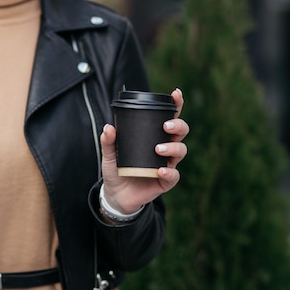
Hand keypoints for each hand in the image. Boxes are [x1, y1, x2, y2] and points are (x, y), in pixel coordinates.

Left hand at [100, 88, 188, 213]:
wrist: (116, 195)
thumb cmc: (116, 170)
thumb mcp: (109, 155)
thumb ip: (108, 142)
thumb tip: (109, 127)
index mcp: (154, 137)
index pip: (168, 118)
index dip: (176, 106)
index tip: (176, 94)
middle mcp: (164, 149)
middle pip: (181, 133)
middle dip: (178, 126)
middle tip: (165, 126)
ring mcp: (166, 164)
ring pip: (181, 151)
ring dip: (173, 148)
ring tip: (159, 149)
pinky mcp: (164, 182)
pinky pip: (173, 176)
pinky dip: (169, 172)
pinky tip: (161, 170)